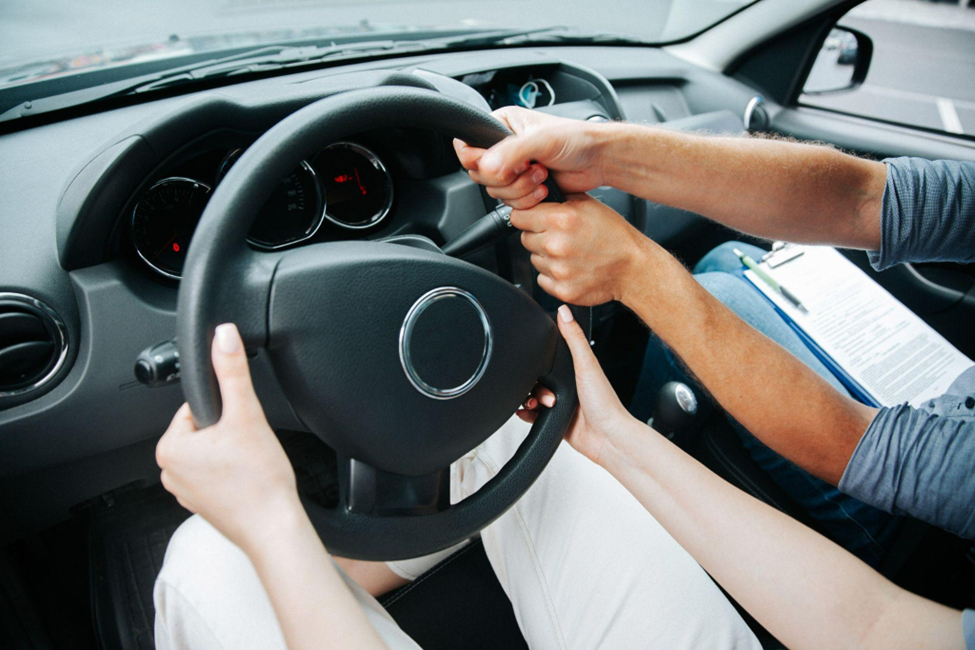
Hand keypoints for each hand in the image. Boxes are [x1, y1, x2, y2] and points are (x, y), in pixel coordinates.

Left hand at [156, 323, 299, 552]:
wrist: (274, 527)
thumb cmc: (259, 481)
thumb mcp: (247, 414)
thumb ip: (232, 371)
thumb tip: (223, 335)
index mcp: (169, 447)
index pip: (198, 406)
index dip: (227, 410)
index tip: (242, 427)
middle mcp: (169, 472)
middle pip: (206, 428)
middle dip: (231, 431)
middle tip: (249, 447)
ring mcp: (185, 491)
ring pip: (213, 450)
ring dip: (234, 451)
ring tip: (250, 465)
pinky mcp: (202, 503)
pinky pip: (217, 473)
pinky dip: (234, 472)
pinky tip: (249, 480)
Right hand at [453, 106, 607, 208]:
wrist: (597, 160)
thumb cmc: (576, 140)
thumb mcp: (541, 140)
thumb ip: (511, 152)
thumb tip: (486, 167)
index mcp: (500, 125)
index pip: (467, 147)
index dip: (480, 161)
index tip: (503, 163)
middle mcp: (502, 147)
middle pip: (480, 175)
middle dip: (507, 178)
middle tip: (530, 168)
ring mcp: (512, 169)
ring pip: (495, 192)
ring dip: (520, 190)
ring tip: (542, 176)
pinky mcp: (522, 187)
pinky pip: (509, 204)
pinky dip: (527, 201)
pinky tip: (544, 189)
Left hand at [513, 193, 646, 304]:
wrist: (633, 268)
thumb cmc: (615, 235)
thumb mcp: (588, 203)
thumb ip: (558, 198)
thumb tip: (535, 195)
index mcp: (560, 219)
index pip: (518, 217)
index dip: (527, 217)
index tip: (533, 219)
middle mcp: (556, 245)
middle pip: (525, 239)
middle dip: (539, 236)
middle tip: (561, 237)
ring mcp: (558, 270)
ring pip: (534, 259)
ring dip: (547, 256)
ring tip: (570, 253)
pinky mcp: (562, 289)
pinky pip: (542, 279)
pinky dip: (553, 275)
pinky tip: (571, 268)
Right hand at [518, 305, 635, 464]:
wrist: (607, 438)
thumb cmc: (604, 403)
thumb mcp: (587, 364)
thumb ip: (574, 338)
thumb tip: (564, 311)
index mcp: (575, 369)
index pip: (549, 358)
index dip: (537, 359)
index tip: (533, 361)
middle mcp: (567, 385)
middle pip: (536, 378)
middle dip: (532, 385)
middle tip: (545, 391)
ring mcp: (560, 403)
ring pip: (531, 396)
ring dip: (528, 400)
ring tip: (539, 405)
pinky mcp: (553, 420)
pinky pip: (531, 415)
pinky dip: (526, 414)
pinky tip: (527, 413)